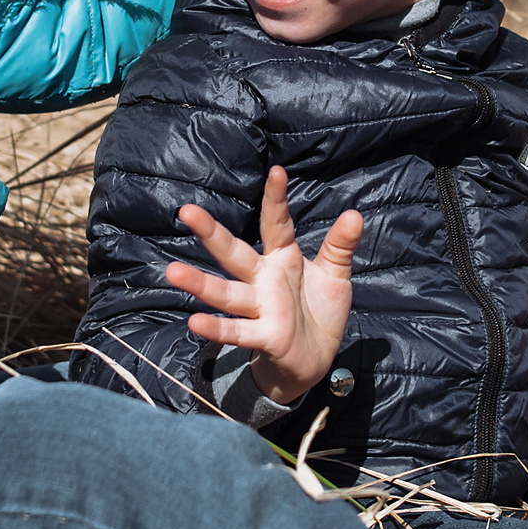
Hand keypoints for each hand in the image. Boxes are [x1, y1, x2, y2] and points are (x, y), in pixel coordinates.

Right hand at [166, 165, 360, 405]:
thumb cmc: (319, 310)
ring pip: (226, 294)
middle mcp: (264, 280)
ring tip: (173, 271)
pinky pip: (237, 331)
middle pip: (234, 254)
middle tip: (187, 211)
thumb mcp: (335, 274)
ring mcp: (260, 308)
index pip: (277, 224)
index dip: (276, 199)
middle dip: (211, 233)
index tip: (276, 171)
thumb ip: (340, 246)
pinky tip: (194, 322)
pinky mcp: (264, 336)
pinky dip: (217, 329)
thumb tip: (354, 215)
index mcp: (283, 259)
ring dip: (200, 284)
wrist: (315, 358)